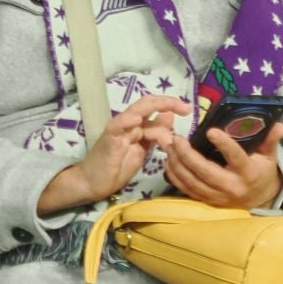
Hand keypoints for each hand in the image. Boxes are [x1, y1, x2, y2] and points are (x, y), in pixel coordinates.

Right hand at [36, 93, 190, 214]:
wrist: (94, 181)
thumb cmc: (119, 166)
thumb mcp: (144, 148)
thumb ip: (156, 133)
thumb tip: (170, 116)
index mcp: (138, 125)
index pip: (154, 106)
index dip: (171, 104)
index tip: (188, 109)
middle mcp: (128, 122)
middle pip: (147, 103)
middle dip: (168, 102)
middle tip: (186, 108)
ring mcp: (118, 128)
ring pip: (137, 111)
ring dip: (155, 113)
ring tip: (169, 113)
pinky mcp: (109, 138)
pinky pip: (118, 125)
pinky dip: (127, 120)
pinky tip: (137, 120)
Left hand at [163, 121, 282, 208]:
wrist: (260, 199)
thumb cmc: (262, 171)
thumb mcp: (270, 156)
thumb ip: (270, 140)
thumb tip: (279, 125)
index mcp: (248, 173)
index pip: (235, 157)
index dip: (224, 144)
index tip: (210, 131)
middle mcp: (231, 186)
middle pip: (205, 171)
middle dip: (188, 154)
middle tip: (177, 138)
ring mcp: (217, 196)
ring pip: (191, 181)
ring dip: (177, 163)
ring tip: (169, 146)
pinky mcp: (206, 200)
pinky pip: (186, 189)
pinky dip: (175, 175)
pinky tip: (169, 161)